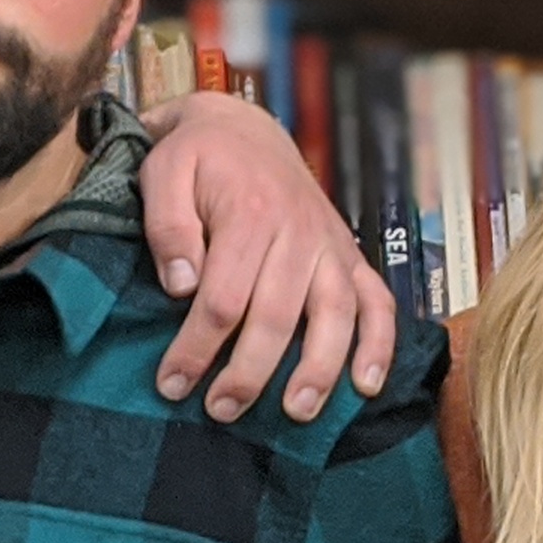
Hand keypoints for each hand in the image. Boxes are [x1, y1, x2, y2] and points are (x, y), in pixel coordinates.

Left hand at [139, 92, 395, 424]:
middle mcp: (298, 232)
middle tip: (221, 411)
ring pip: (334, 315)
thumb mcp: (163, 174)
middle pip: (278, 316)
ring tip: (296, 413)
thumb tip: (182, 285)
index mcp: (250, 213)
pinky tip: (365, 386)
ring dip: (318, 369)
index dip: (196, 349)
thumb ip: (167, 227)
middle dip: (249, 373)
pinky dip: (379, 344)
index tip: (173, 384)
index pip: (222, 299)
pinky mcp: (349, 256)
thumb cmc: (198, 158)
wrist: (243, 129)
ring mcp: (330, 246)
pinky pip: (378, 302)